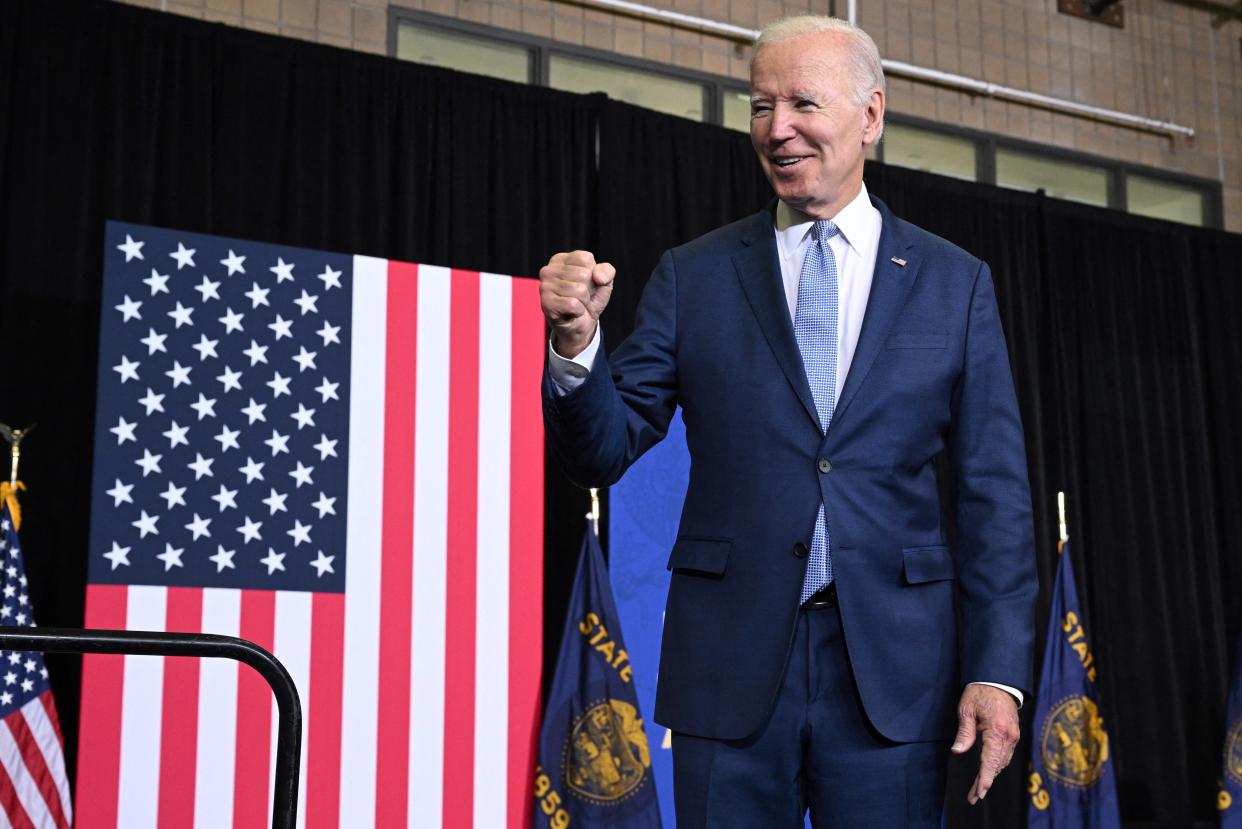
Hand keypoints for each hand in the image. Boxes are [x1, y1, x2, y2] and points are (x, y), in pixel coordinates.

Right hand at [539, 250, 614, 357]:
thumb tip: (598, 277)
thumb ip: (607, 271)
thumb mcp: (604, 282)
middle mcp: (548, 270)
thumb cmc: (590, 300)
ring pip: (579, 290)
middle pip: (583, 274)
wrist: (582, 326)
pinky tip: (571, 313)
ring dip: (584, 302)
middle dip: (589, 290)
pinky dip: (579, 311)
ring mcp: (545, 287)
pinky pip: (573, 304)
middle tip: (581, 298)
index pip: (586, 259)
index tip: (586, 284)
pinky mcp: (546, 304)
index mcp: (560, 260)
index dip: (593, 274)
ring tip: (577, 305)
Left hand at [951, 684, 1019, 804]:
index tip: (979, 793)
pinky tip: (988, 771)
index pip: (990, 761)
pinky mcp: (1014, 735)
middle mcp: (1009, 737)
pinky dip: (997, 765)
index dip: (985, 779)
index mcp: (997, 731)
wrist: (999, 680)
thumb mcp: (966, 709)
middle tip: (973, 797)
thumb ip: (964, 732)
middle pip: (997, 766)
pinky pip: (1006, 755)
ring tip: (978, 789)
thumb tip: (957, 751)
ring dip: (991, 775)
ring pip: (1003, 762)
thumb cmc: (980, 692)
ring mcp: (1014, 736)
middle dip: (985, 782)